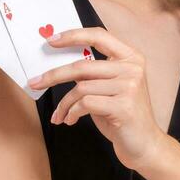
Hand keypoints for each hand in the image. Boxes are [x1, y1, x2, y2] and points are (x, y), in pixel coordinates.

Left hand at [27, 26, 165, 170]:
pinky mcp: (123, 106)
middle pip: (82, 65)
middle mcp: (132, 68)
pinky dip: (72, 112)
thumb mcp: (110, 89)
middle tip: (35, 82)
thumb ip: (94, 74)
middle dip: (53, 76)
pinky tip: (71, 120)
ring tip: (60, 114)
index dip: (73, 36)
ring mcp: (129, 86)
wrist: (144, 144)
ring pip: (81, 87)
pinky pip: (85, 103)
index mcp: (130, 57)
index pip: (99, 36)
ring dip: (64, 103)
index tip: (51, 41)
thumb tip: (59, 67)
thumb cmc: (122, 116)